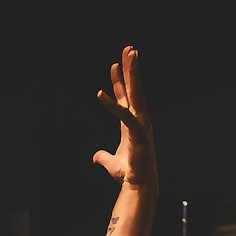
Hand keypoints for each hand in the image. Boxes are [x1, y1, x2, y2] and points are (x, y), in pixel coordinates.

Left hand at [92, 46, 156, 190]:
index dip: (119, 81)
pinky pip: (122, 115)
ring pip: (135, 93)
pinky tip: (99, 93)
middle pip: (133, 89)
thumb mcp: (111, 163)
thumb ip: (103, 157)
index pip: (125, 97)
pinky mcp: (137, 132)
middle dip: (130, 69)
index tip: (114, 65)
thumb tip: (96, 156)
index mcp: (132, 124)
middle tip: (128, 49)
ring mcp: (140, 124)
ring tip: (129, 54)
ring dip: (131, 73)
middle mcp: (139, 120)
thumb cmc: (129, 175)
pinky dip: (111, 105)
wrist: (138, 187)